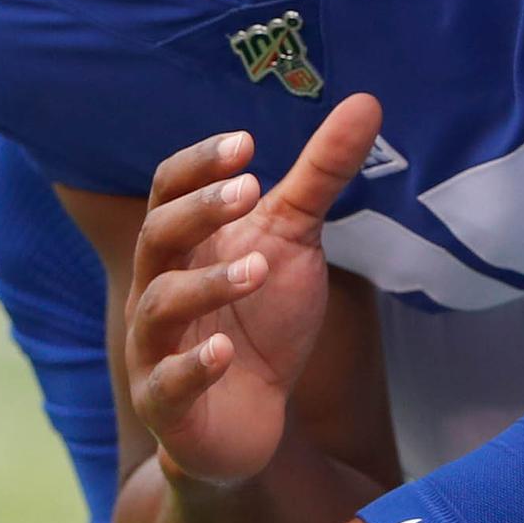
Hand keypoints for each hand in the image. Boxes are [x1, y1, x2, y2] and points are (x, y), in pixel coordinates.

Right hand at [124, 100, 382, 491]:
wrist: (247, 422)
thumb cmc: (261, 323)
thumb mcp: (294, 243)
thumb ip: (319, 177)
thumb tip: (367, 100)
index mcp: (184, 245)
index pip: (168, 189)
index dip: (198, 164)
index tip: (246, 142)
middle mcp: (158, 288)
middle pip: (158, 236)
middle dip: (198, 211)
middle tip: (249, 190)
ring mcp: (156, 348)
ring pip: (159, 307)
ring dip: (206, 285)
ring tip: (258, 269)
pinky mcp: (169, 407)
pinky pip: (167, 383)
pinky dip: (192, 367)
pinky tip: (223, 353)